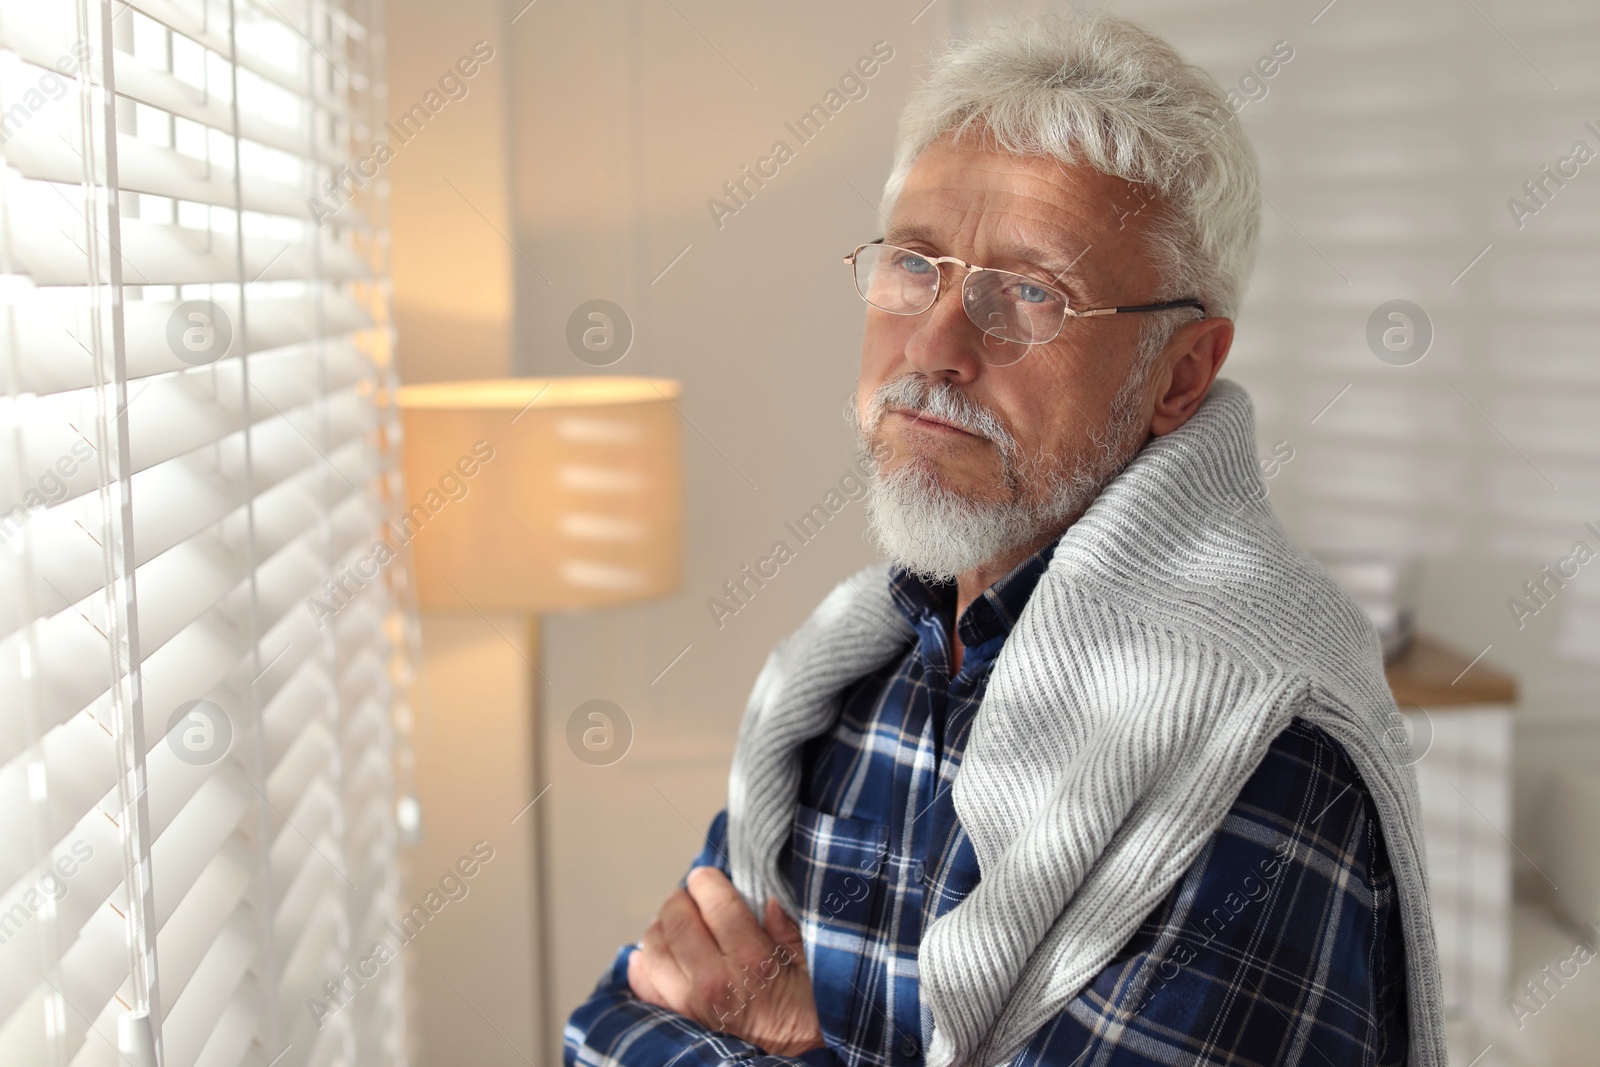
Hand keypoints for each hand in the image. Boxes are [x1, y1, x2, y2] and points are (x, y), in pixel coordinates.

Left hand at [627, 865, 824, 1056]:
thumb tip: (767, 898)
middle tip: (692, 896)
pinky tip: (651, 953)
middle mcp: (714, 981)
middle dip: (681, 899)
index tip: (709, 877)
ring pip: (652, 948)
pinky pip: (644, 986)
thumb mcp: (813, 966)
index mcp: (752, 961)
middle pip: (677, 921)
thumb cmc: (809, 1014)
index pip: (715, 904)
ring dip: (660, 926)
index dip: (707, 881)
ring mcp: (691, 1003)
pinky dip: (642, 964)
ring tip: (675, 921)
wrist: (799, 1058)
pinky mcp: (680, 1019)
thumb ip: (788, 929)